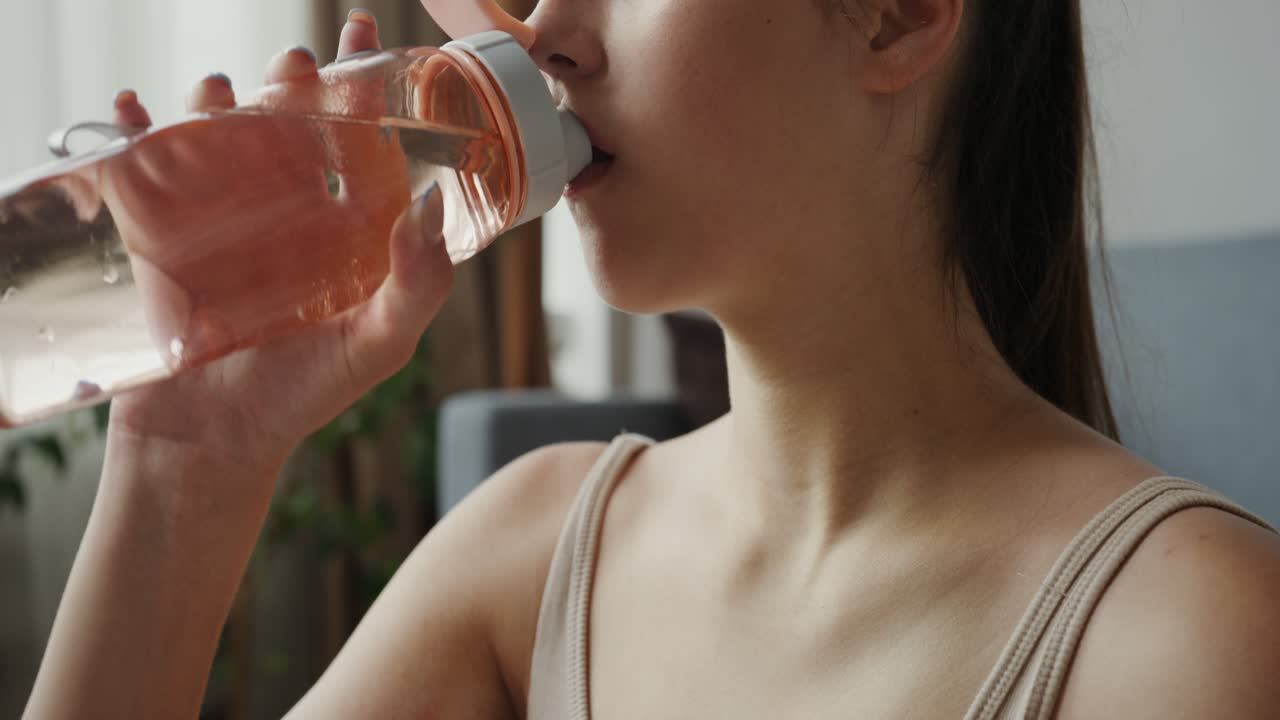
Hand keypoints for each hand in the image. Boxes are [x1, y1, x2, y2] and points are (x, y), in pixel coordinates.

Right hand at [106, 13, 453, 471]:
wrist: (216, 438)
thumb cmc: (306, 393)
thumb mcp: (380, 342)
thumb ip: (420, 283)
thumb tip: (435, 205)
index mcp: (345, 226)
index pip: (360, 142)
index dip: (366, 91)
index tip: (370, 44)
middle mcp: (287, 209)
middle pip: (288, 122)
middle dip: (292, 83)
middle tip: (298, 67)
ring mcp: (222, 215)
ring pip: (219, 131)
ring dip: (217, 99)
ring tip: (221, 92)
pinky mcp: (163, 230)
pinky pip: (144, 164)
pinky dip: (134, 130)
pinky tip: (134, 113)